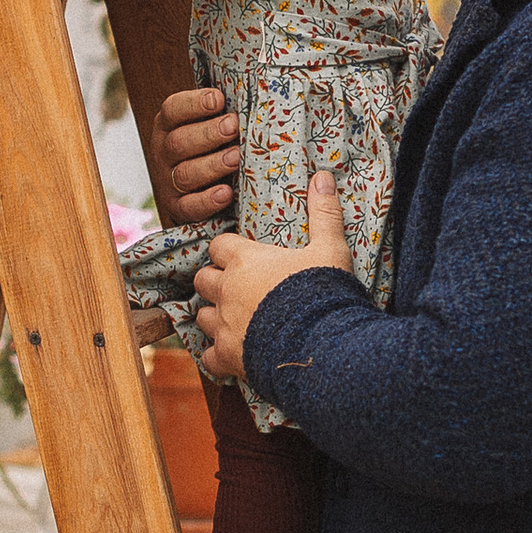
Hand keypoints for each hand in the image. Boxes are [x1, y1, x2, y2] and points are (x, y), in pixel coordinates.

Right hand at [147, 81, 239, 225]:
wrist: (201, 187)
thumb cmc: (215, 144)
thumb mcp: (212, 122)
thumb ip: (225, 108)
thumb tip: (261, 82)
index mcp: (169, 124)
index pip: (173, 109)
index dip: (194, 104)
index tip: (219, 99)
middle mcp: (164, 151)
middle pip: (179, 142)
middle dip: (208, 133)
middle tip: (234, 126)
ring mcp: (169, 181)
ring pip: (185, 173)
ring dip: (212, 165)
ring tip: (236, 157)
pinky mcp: (178, 207)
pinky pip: (189, 207)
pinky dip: (207, 200)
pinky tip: (226, 192)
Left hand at [193, 168, 353, 376]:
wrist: (322, 345)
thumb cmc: (323, 292)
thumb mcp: (330, 249)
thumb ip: (324, 213)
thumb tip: (322, 175)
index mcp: (244, 261)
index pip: (218, 246)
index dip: (228, 250)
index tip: (241, 255)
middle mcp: (226, 291)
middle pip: (203, 278)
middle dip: (215, 281)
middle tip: (236, 286)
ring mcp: (224, 326)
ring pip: (201, 315)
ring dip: (213, 315)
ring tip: (233, 318)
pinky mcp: (228, 357)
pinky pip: (208, 356)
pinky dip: (216, 354)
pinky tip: (231, 353)